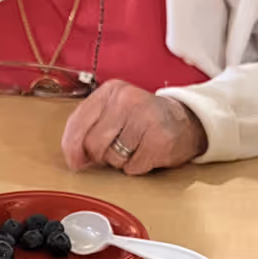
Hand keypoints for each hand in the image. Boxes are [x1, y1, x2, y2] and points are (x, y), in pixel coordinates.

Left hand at [61, 80, 206, 174]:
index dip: (72, 147)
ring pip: (112, 158)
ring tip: (135, 147)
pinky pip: (132, 167)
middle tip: (117, 147)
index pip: (77, 122)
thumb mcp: (114, 112)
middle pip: (93, 144)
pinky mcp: (158, 140)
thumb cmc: (143, 120)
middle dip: (101, 154)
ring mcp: (144, 118)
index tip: (75, 160)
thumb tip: (74, 159)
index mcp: (110, 91)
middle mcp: (126, 100)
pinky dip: (137, 167)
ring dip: (120, 161)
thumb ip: (89, 128)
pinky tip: (147, 152)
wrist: (186, 122)